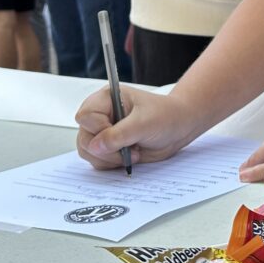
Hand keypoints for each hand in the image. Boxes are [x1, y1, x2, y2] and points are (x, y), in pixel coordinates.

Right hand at [75, 87, 197, 169]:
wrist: (179, 128)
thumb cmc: (165, 116)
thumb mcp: (144, 123)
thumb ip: (119, 134)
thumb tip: (95, 146)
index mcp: (107, 99)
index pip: (85, 116)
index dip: (98, 129)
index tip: (119, 135)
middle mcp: (101, 114)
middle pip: (84, 137)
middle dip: (105, 149)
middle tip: (128, 149)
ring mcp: (103, 131)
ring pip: (87, 151)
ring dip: (109, 158)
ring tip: (131, 152)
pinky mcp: (108, 147)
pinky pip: (97, 160)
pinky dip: (111, 164)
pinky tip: (129, 157)